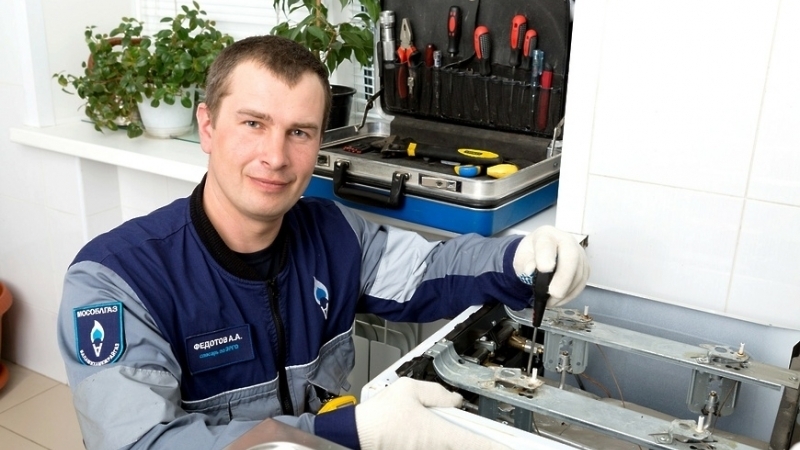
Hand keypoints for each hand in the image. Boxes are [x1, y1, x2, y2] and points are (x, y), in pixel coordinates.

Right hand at [355, 378, 510, 449]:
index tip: (512, 446)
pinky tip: (436, 437)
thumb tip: (453, 398)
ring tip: (455, 432)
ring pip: (453, 449)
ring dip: (460, 443)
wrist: (354, 437)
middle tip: (493, 441)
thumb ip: (437, 392)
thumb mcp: (409, 389)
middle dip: (480, 444)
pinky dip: (444, 444)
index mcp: (443, 433)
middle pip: (469, 448)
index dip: (499, 446)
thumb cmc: (378, 417)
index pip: (481, 444)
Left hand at [513, 225, 588, 306]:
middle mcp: (566, 241)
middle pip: (571, 256)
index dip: (546, 256)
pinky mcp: (584, 268)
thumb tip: (530, 270)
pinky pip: (581, 283)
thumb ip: (525, 263)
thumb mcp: (521, 258)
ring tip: (551, 301)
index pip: (547, 243)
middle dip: (563, 277)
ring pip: (579, 273)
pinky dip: (570, 295)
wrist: (540, 254)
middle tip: (554, 293)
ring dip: (566, 291)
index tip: (544, 269)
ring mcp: (579, 254)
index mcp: (546, 235)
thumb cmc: (531, 255)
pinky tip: (559, 300)